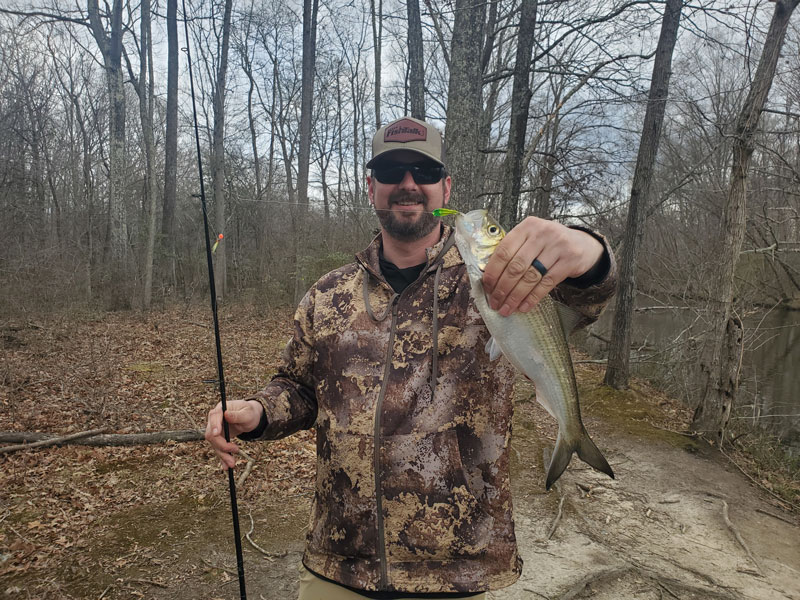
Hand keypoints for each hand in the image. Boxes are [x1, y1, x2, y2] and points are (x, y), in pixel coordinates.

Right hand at [205, 399, 263, 469]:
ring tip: (232, 464)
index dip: (214, 425)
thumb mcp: (247, 413)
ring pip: (214, 444)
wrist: (251, 418)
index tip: (217, 433)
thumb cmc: (250, 412)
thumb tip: (226, 415)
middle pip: (211, 434)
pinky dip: (222, 458)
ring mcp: (216, 430)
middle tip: (235, 450)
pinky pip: (218, 449)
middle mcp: (215, 420)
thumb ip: (237, 415)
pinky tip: (226, 467)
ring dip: (222, 455)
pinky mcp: (219, 439)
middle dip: (221, 445)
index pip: (213, 417)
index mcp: (220, 409)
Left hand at [482, 217, 603, 315]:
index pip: (503, 251)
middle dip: (502, 288)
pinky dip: (533, 298)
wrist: (582, 244)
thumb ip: (513, 251)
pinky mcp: (570, 260)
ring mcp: (557, 246)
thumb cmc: (548, 244)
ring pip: (530, 277)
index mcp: (526, 226)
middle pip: (516, 266)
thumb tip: (490, 278)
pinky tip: (524, 307)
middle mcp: (542, 233)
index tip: (487, 288)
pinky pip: (547, 284)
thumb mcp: (531, 239)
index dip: (493, 272)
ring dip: (516, 296)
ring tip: (507, 309)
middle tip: (495, 303)